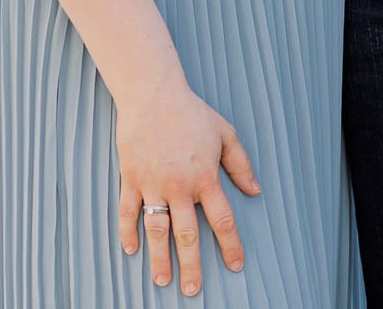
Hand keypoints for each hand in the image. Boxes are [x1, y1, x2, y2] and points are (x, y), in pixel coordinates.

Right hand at [116, 75, 260, 295]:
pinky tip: (130, 250)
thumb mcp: (224, 133)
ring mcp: (153, 183)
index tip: (236, 265)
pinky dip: (127, 232)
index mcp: (205, 177)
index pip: (222, 219)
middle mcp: (180, 186)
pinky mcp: (131, 178)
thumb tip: (255, 190)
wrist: (153, 93)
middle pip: (187, 235)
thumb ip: (240, 164)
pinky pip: (128, 211)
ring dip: (159, 258)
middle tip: (192, 290)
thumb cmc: (191, 112)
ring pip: (157, 230)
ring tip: (162, 281)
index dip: (231, 245)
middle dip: (191, 265)